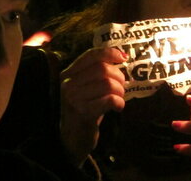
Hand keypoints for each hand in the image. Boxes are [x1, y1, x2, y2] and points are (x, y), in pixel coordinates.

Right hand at [60, 47, 126, 165]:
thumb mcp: (86, 88)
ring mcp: (73, 98)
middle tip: (122, 87)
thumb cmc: (84, 109)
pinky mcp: (83, 112)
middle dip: (119, 77)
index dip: (109, 53)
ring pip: (107, 84)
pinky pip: (109, 100)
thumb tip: (121, 59)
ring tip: (118, 98)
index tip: (123, 58)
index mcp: (68, 74)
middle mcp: (68, 83)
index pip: (90, 55)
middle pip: (102, 69)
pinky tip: (117, 107)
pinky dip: (119, 103)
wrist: (72, 138)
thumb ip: (97, 73)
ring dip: (120, 91)